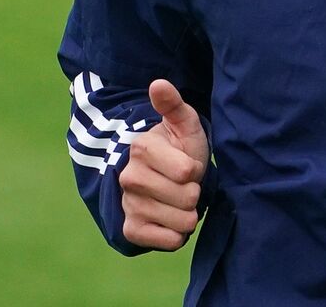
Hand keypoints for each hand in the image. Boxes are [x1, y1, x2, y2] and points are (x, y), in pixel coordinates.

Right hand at [120, 79, 209, 249]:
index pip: (187, 171)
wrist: (165, 179)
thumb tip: (158, 84)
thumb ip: (173, 104)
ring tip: (180, 201)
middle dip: (195, 192)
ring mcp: (129, 205)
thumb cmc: (180, 148)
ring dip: (189, 214)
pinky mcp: (132, 230)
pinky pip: (170, 241)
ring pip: (182, 221)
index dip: (196, 169)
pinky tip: (172, 219)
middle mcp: (129, 178)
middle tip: (185, 184)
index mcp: (141, 148)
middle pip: (187, 197)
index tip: (188, 164)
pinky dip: (178, 234)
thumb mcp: (184, 124)